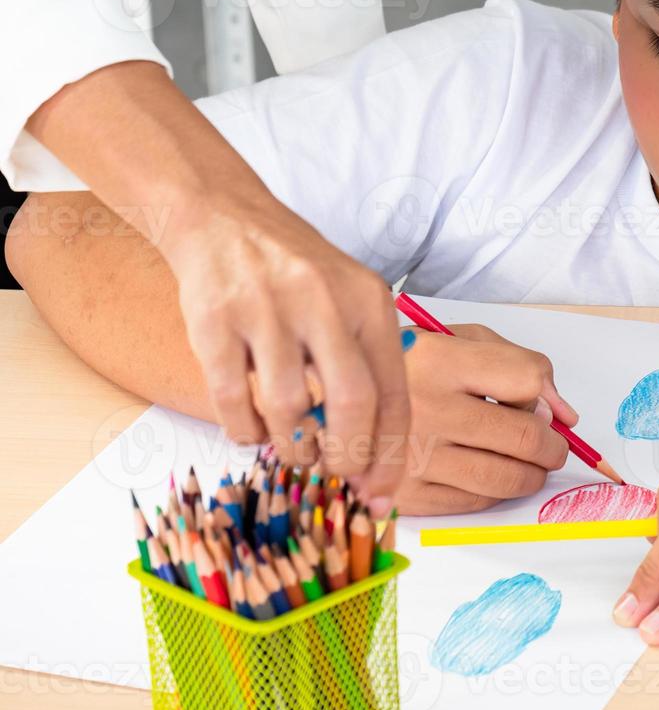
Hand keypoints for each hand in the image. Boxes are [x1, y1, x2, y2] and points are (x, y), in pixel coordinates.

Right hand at [22, 60, 412, 510]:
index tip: (380, 492)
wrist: (222, 217)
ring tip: (293, 450)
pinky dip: (243, 431)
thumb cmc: (295, 273)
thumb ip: (365, 364)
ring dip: (292, 447)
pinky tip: (250, 432)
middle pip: (351, 404)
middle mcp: (323, 302)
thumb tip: (375, 454)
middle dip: (346, 456)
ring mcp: (267, 310)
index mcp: (369, 302)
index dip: (390, 452)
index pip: (394, 392)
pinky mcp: (214, 321)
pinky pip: (231, 400)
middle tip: (335, 472)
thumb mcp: (349, 300)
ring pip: (289, 408)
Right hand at [393, 324, 579, 513]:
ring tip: (531, 467)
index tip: (552, 412)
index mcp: (440, 360)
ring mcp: (412, 456)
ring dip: (532, 476)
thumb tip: (564, 415)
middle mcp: (426, 408)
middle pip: (522, 436)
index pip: (525, 379)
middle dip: (552, 448)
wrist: (334, 398)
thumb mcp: (456, 339)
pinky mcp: (402, 493)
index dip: (549, 399)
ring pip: (502, 477)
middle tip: (553, 449)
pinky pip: (471, 501)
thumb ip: (516, 363)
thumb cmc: (409, 366)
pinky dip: (494, 493)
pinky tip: (491, 479)